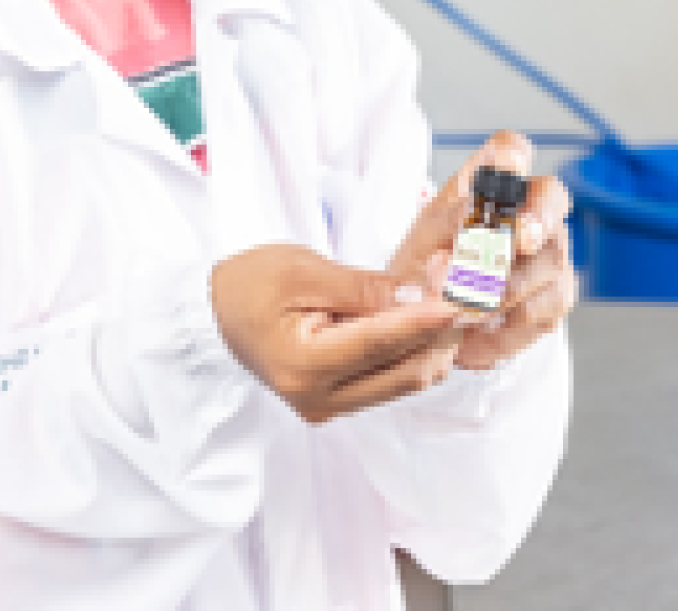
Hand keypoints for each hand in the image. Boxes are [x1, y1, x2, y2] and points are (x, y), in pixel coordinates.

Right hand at [211, 243, 462, 422]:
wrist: (215, 310)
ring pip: (406, 380)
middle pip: (404, 372)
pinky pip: (393, 379)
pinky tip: (425, 314)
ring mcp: (331, 405)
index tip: (460, 300)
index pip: (377, 345)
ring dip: (433, 340)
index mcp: (302, 367)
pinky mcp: (340, 400)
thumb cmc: (250, 284)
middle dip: (440, 329)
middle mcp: (320, 400)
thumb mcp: (303, 271)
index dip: (424, 321)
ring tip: (446, 291)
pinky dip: (415, 348)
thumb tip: (419, 298)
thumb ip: (363, 289)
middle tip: (462, 283)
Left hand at [388, 131, 577, 370]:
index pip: (511, 150)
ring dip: (505, 286)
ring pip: (550, 259)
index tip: (505, 170)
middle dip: (537, 218)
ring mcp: (549, 252)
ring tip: (462, 306)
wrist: (424, 320)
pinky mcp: (555, 297)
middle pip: (552, 196)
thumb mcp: (424, 241)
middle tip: (520, 238)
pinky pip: (544, 309)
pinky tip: (473, 337)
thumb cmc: (423, 266)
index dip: (512, 157)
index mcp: (487, 183)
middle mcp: (529, 209)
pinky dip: (506, 327)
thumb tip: (473, 226)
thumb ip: (450, 227)